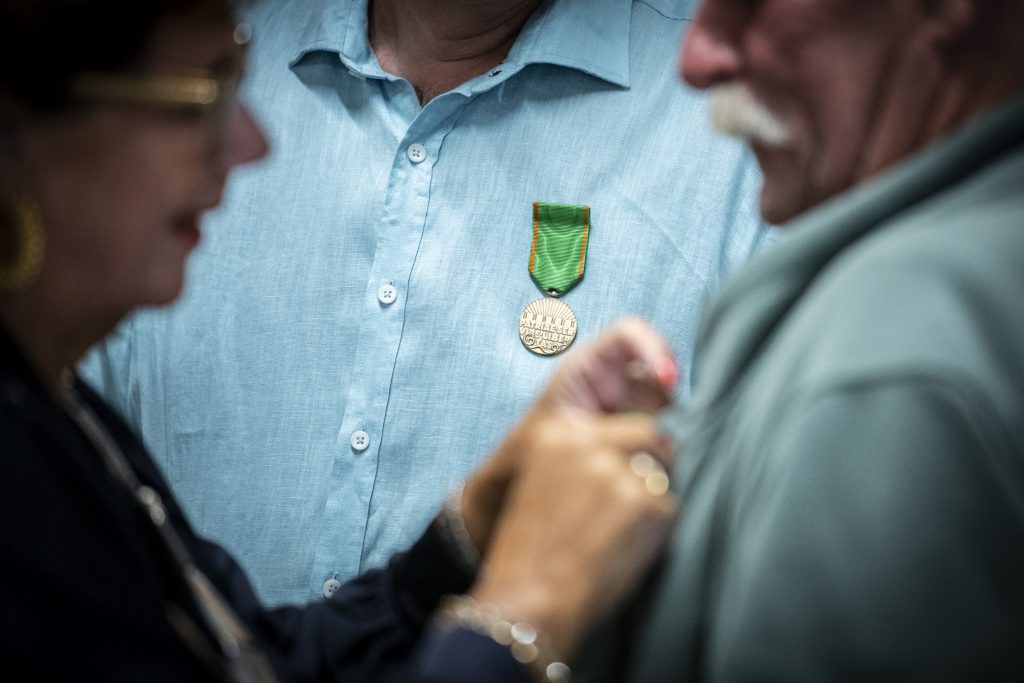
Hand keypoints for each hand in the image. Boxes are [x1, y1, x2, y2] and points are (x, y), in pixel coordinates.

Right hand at [458, 318, 679, 659]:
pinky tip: (622, 552)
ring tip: (615, 532)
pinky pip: (670, 510)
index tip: (670, 380)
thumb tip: (648, 427)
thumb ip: (585, 448)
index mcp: (556, 431)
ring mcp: (615, 470)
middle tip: (618, 508)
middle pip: (651, 434)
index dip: (653, 368)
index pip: (620, 391)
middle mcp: (585, 441)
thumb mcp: (546, 479)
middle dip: (648, 466)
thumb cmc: (534, 547)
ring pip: (664, 470)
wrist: (526, 603)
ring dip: (652, 499)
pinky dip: (655, 534)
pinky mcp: (643, 504)